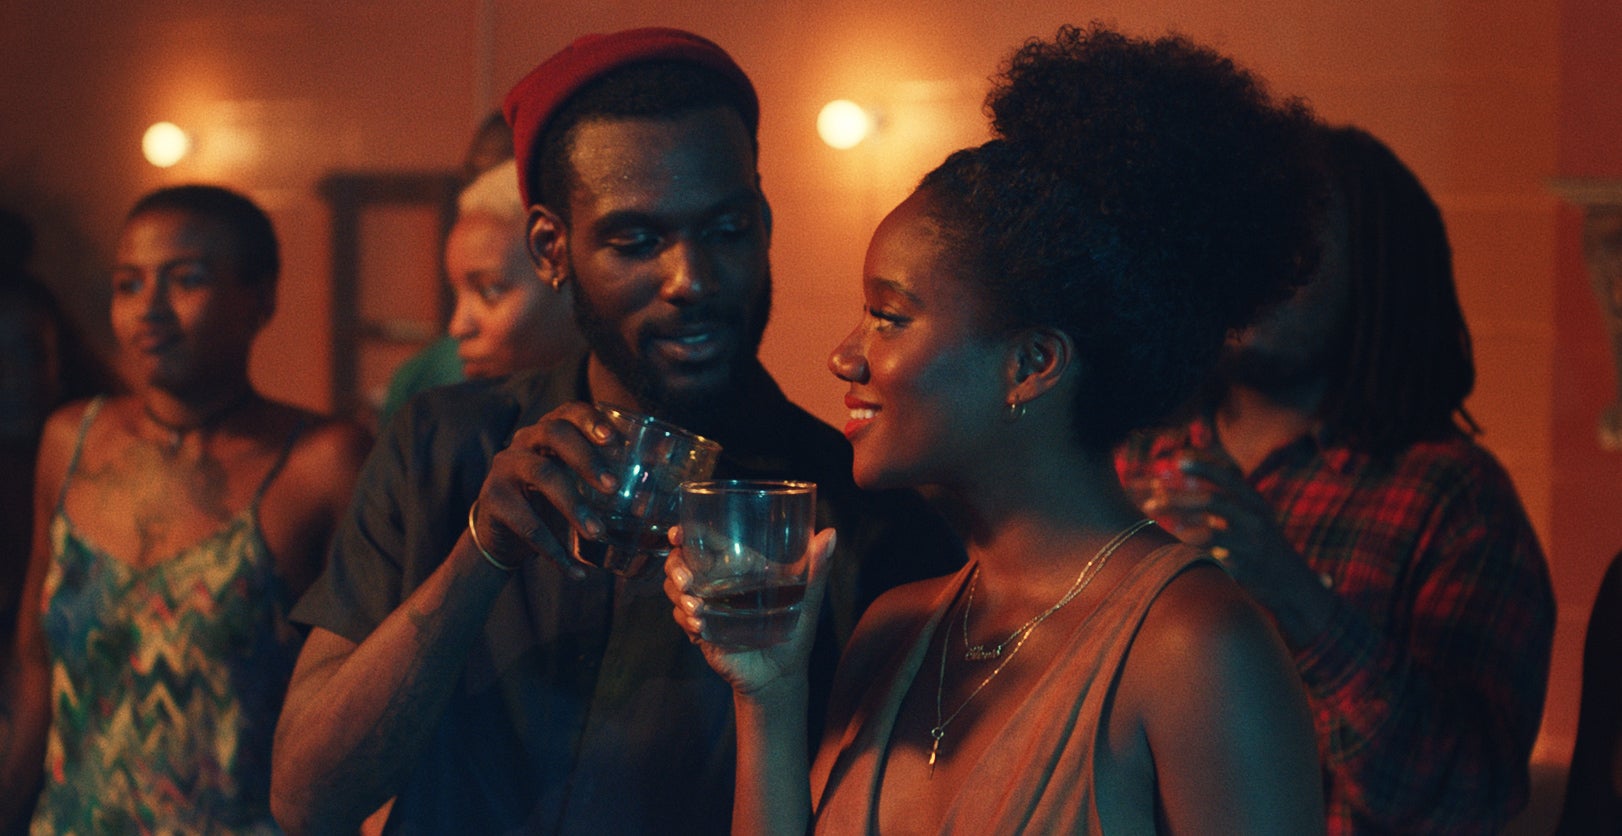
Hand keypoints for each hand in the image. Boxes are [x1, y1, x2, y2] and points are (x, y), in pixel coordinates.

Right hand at [471, 402, 625, 577]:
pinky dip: (554, 549)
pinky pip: (526, 522)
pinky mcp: (493, 500)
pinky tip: (575, 571)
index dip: (590, 420)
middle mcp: (524, 442)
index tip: (613, 439)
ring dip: (573, 505)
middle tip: (613, 488)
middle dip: (586, 458)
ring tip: (598, 534)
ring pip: (541, 474)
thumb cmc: (550, 505)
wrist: (502, 535)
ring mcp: (505, 468)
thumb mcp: (575, 489)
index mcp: (549, 433)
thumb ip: (606, 486)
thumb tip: (651, 500)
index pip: (569, 411)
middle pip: (554, 434)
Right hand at [664, 527, 837, 697]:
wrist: (779, 676)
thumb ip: (817, 570)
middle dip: (676, 567)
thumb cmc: (796, 633)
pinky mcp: (699, 628)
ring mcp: (705, 604)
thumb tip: (830, 533)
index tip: (678, 534)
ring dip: (678, 595)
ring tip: (696, 609)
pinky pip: (679, 617)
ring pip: (674, 588)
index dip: (686, 532)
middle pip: (680, 561)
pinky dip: (685, 620)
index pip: (706, 540)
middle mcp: (718, 581)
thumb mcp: (808, 600)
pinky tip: (700, 627)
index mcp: (740, 566)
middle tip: (688, 582)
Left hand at [1171, 455, 1335, 643]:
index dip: (1204, 466)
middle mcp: (1255, 520)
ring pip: (1210, 532)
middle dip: (1177, 499)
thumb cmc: (1260, 542)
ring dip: (1180, 528)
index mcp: (1256, 502)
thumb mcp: (1251, 514)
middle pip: (1212, 501)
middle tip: (1150, 503)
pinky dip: (1191, 552)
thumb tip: (1184, 474)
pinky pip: (1211, 559)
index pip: (1229, 476)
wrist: (1291, 582)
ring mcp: (1251, 545)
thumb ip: (1223, 496)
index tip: (1179, 460)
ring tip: (1160, 526)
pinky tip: (1175, 549)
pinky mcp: (1244, 569)